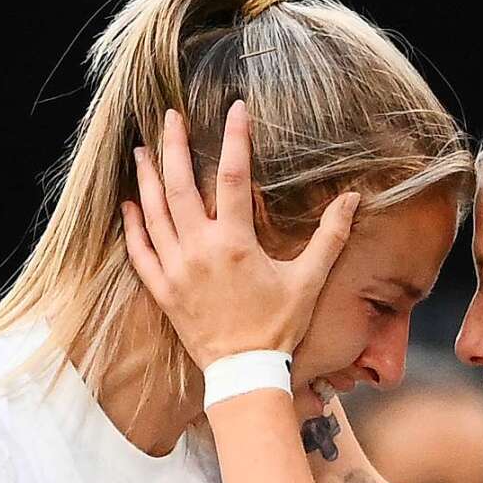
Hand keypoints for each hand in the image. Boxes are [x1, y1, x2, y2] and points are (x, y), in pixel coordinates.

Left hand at [122, 100, 359, 370]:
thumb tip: (353, 200)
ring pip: (154, 213)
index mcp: (235, 243)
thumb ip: (330, 237)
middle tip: (171, 116)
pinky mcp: (163, 290)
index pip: (232, 177)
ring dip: (148, 178)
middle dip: (174, 146)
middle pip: (180, 186)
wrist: (244, 372)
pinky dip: (132, 227)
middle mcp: (199, 250)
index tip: (236, 110)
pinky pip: (140, 252)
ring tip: (142, 149)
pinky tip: (128, 204)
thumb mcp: (309, 280)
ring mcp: (176, 270)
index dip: (235, 139)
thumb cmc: (278, 327)